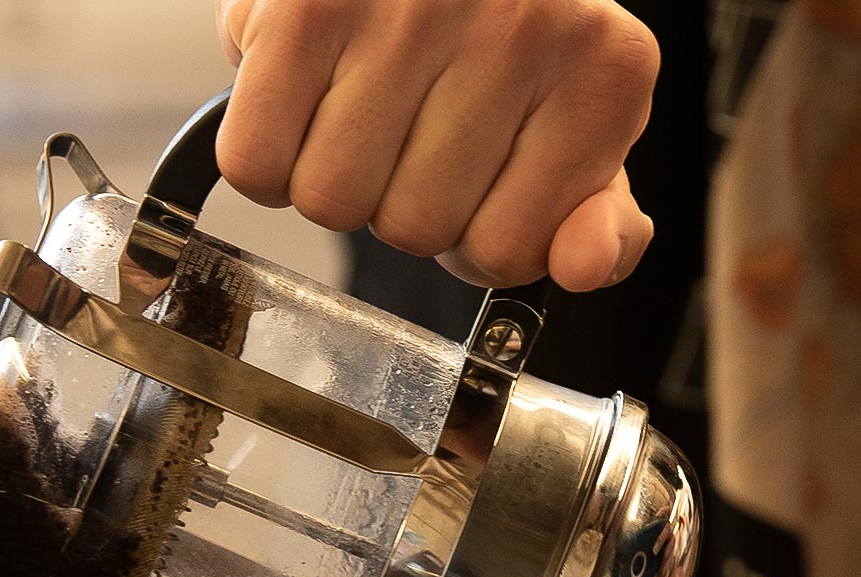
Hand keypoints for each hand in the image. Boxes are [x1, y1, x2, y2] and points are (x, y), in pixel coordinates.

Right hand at [214, 0, 658, 290]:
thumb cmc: (502, 38)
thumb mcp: (575, 126)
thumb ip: (598, 217)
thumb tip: (583, 267)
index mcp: (604, 75)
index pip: (507, 253)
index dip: (471, 237)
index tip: (475, 179)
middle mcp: (521, 29)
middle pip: (414, 230)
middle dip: (401, 202)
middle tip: (407, 132)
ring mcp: (413, 9)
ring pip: (332, 202)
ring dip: (331, 179)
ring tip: (358, 109)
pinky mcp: (310, 4)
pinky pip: (256, 161)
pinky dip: (265, 155)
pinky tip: (302, 100)